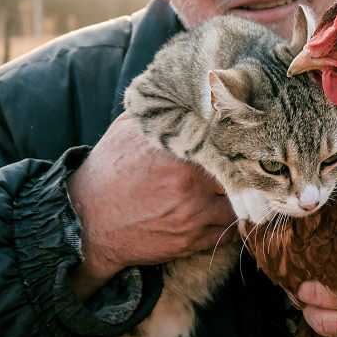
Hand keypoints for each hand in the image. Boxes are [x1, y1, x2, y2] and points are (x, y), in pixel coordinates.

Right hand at [67, 113, 236, 298]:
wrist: (86, 220)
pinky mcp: (190, 242)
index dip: (241, 146)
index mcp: (180, 155)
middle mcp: (190, 187)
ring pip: (239, 208)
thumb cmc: (109, 170)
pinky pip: (226, 233)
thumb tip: (188, 95)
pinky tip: (221, 211)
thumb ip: (163, 114)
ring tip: (236, 191)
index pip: (230, 147)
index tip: (246, 143)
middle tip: (250, 168)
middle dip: (245, 174)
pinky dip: (229, 223)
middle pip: (241, 178)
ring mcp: (192, 217)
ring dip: (240, 200)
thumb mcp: (130, 130)